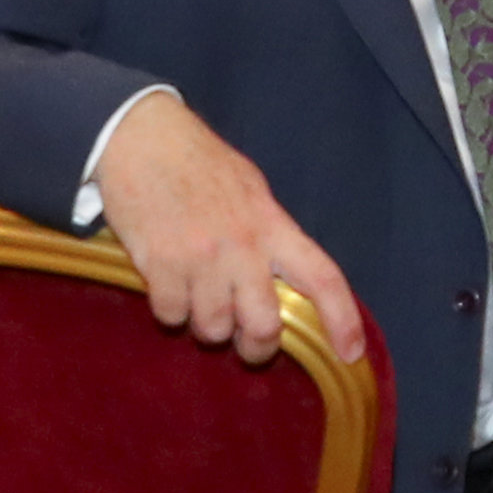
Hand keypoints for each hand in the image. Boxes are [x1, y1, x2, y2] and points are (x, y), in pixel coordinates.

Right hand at [92, 97, 364, 363]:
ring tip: (197, 296)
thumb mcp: (251, 190)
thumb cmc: (199, 162)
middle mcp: (243, 247)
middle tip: (245, 341)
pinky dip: (169, 309)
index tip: (350, 354)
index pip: (322, 278)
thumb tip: (281, 278)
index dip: (343, 320)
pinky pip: (170, 316)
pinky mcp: (160, 266)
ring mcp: (201, 259)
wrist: (141, 138)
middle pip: (265, 326)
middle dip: (256, 346)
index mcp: (273, 225)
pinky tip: (167, 282)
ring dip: (205, 324)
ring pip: (213, 329)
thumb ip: (269, 234)